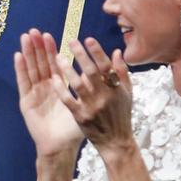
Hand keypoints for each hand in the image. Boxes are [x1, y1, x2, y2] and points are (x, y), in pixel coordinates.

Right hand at [14, 29, 84, 159]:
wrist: (61, 147)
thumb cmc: (74, 129)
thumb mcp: (85, 104)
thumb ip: (92, 87)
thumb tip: (104, 70)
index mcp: (59, 87)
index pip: (54, 64)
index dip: (52, 50)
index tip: (51, 35)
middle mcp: (45, 88)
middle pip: (40, 63)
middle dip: (38, 47)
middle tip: (35, 31)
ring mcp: (34, 93)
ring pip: (31, 69)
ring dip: (28, 52)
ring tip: (26, 37)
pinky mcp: (26, 101)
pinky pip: (23, 82)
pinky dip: (20, 69)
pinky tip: (18, 55)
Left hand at [54, 37, 133, 156]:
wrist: (116, 142)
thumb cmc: (121, 115)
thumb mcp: (126, 94)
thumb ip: (122, 72)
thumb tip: (117, 52)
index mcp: (117, 89)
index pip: (107, 67)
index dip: (97, 52)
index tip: (88, 39)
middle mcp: (105, 96)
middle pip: (92, 72)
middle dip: (81, 55)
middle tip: (70, 41)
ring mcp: (92, 107)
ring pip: (78, 85)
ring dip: (67, 69)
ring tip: (57, 57)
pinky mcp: (81, 117)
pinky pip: (68, 100)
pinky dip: (61, 89)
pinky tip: (53, 78)